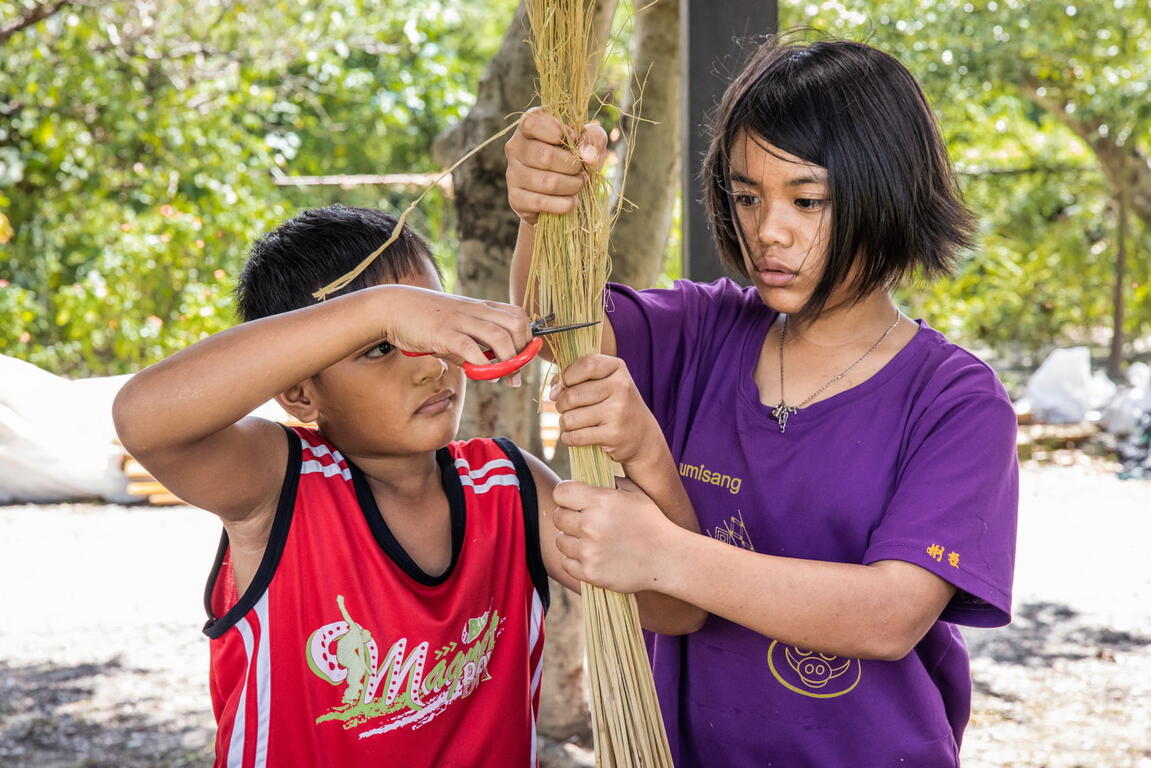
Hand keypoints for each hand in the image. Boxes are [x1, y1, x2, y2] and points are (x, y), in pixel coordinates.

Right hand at [378, 285, 532, 369]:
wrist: (394, 307)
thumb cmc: (425, 319)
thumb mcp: (455, 326)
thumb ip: (472, 346)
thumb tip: (486, 370)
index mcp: (481, 307)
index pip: (519, 316)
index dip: (528, 338)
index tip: (524, 357)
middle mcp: (476, 311)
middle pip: (517, 325)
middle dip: (523, 351)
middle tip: (516, 370)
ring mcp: (461, 321)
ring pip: (499, 336)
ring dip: (508, 360)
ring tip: (504, 377)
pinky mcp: (444, 333)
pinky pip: (470, 348)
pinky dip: (481, 364)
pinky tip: (481, 374)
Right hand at [505, 108, 607, 225]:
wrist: (562, 192)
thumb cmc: (574, 158)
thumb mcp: (588, 141)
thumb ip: (593, 139)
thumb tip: (587, 156)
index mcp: (528, 127)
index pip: (532, 123)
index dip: (557, 132)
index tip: (574, 138)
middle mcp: (515, 147)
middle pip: (545, 157)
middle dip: (572, 166)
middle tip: (582, 171)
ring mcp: (512, 173)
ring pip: (545, 182)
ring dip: (571, 186)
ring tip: (580, 185)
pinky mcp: (515, 198)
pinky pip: (539, 202)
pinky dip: (561, 205)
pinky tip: (571, 202)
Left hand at [551, 354, 661, 466]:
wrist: (642, 436)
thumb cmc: (614, 404)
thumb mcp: (603, 383)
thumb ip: (576, 378)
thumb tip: (553, 391)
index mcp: (618, 368)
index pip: (586, 364)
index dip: (567, 376)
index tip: (564, 385)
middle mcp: (621, 387)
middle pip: (572, 395)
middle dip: (561, 404)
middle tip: (567, 408)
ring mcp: (618, 412)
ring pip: (570, 418)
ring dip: (565, 423)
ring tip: (574, 423)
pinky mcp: (613, 435)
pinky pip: (575, 436)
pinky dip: (569, 438)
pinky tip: (576, 435)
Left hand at [552, 478, 677, 592]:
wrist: (668, 559)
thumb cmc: (653, 524)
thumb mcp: (636, 494)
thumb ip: (613, 483)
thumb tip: (594, 478)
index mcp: (601, 501)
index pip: (561, 492)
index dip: (565, 496)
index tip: (573, 502)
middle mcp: (591, 524)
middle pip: (558, 517)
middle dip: (568, 518)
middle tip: (583, 523)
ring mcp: (589, 550)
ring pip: (560, 541)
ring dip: (571, 541)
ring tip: (589, 541)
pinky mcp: (590, 572)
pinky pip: (566, 563)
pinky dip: (575, 561)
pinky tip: (591, 556)